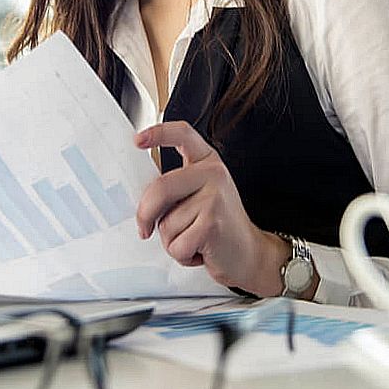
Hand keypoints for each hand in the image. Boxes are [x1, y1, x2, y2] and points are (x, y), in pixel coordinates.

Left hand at [134, 120, 291, 294]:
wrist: (250, 253)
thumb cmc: (220, 225)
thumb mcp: (201, 195)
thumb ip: (175, 188)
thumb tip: (141, 197)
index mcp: (208, 162)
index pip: (182, 135)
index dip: (158, 133)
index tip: (138, 140)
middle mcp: (213, 173)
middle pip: (160, 188)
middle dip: (145, 215)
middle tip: (145, 228)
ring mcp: (215, 197)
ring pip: (166, 223)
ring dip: (172, 241)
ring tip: (194, 238)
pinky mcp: (213, 224)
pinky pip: (177, 244)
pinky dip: (182, 255)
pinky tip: (200, 250)